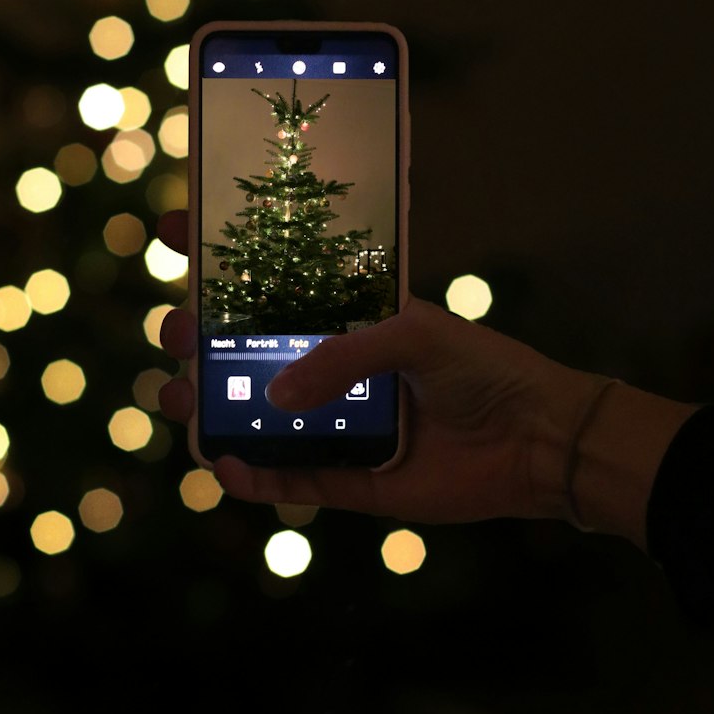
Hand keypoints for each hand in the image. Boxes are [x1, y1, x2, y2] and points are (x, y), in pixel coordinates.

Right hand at [157, 211, 604, 528]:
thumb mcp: (415, 334)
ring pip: (256, 418)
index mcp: (349, 319)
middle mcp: (335, 370)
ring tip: (180, 400)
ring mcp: (339, 426)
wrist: (539, 439)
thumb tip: (274, 396)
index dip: (223, 260)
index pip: (274, 284)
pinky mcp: (353, 481)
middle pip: (248, 352)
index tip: (174, 232)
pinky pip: (290, 480)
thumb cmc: (485, 368)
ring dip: (210, 409)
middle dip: (200, 341)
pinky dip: (253, 477)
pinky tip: (224, 466)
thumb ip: (343, 357)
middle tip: (178, 335)